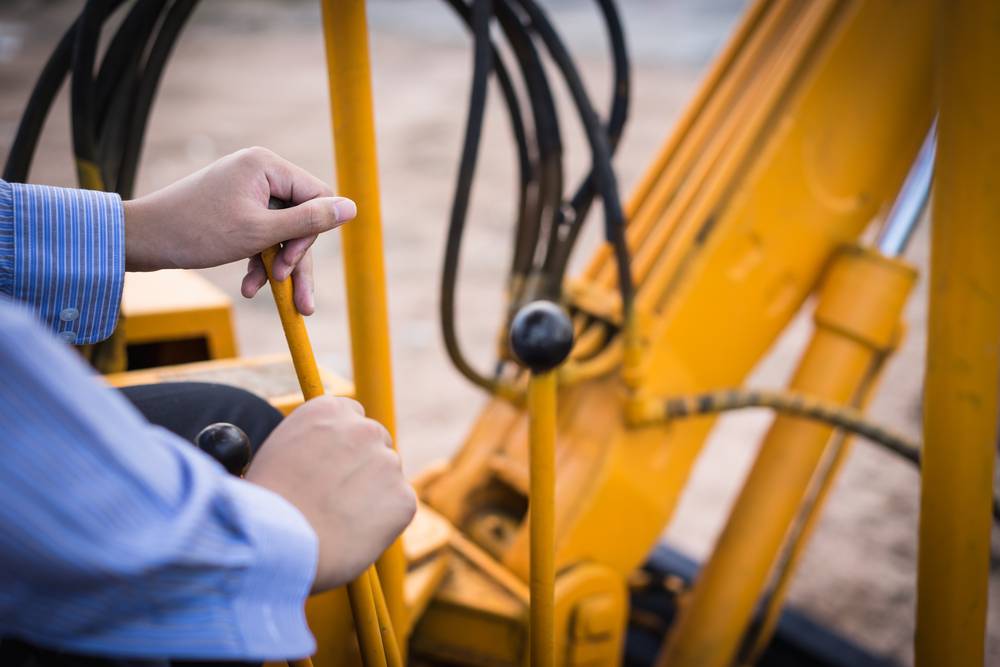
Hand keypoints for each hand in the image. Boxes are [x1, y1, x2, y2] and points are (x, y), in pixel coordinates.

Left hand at [122, 147, 356, 314]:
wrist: (141, 239)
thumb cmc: (197, 232)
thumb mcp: (260, 233)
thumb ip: (309, 221)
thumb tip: (352, 207)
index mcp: (267, 165)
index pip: (317, 197)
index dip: (311, 236)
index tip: (292, 265)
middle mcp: (259, 170)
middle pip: (300, 216)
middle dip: (293, 258)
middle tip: (290, 294)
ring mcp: (245, 188)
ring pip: (280, 229)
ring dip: (275, 264)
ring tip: (261, 292)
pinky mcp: (234, 205)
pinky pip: (261, 231)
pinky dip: (258, 258)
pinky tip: (249, 284)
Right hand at [245, 396, 416, 591]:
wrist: (279, 543)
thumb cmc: (267, 504)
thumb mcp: (279, 452)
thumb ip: (310, 442)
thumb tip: (323, 452)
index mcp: (330, 410)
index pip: (352, 416)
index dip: (343, 443)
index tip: (334, 463)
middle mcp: (364, 429)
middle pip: (375, 442)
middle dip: (363, 465)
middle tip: (338, 496)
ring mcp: (388, 462)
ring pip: (387, 476)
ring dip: (372, 494)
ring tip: (338, 520)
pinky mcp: (403, 498)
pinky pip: (397, 507)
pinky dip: (383, 522)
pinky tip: (352, 533)